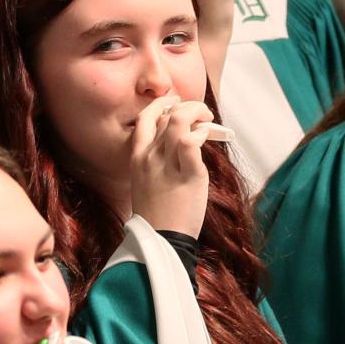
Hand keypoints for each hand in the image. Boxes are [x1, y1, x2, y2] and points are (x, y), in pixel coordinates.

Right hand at [129, 92, 212, 236]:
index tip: (175, 102)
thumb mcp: (147, 182)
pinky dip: (202, 134)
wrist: (162, 241)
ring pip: (179, 122)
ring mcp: (167, 166)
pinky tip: (207, 137)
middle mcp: (149, 158)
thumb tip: (181, 141)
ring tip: (208, 121)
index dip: (161, 105)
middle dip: (187, 107)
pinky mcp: (188, 175)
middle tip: (202, 114)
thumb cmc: (158, 215)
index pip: (145, 119)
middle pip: (166, 116)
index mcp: (137, 158)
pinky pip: (192, 142)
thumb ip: (158, 161)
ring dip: (197, 113)